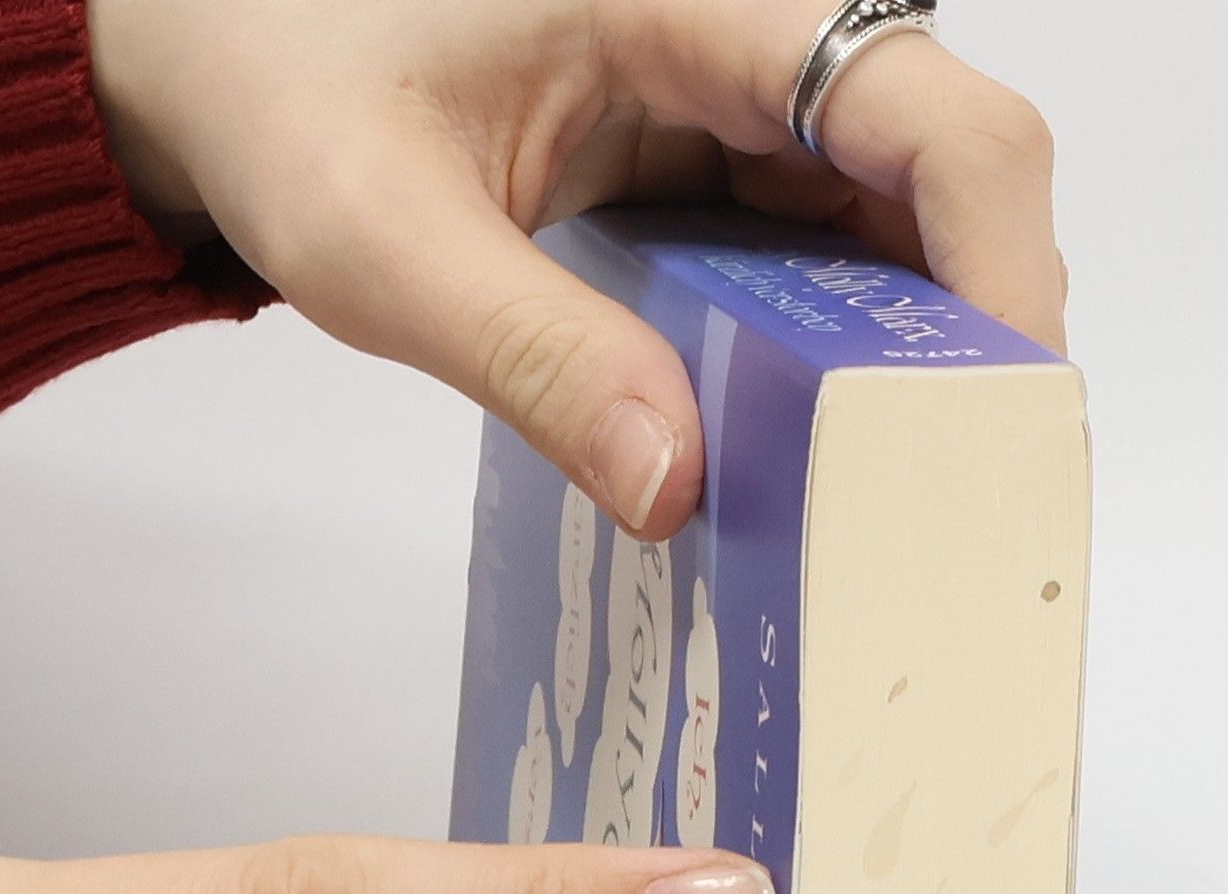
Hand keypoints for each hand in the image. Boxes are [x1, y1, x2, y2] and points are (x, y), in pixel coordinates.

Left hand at [87, 0, 1064, 538]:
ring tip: (889, 508)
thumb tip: (680, 487)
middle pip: (950, 181)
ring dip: (907, 370)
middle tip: (950, 511)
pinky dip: (836, 366)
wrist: (226, 54)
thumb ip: (531, 355)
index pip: (931, 112)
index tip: (1000, 421)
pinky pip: (828, 266)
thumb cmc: (282, 91)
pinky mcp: (721, 169)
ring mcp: (744, 108)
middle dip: (965, 348)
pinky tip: (808, 458)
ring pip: (902, 235)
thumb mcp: (382, 238)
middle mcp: (753, 38)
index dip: (1001, 266)